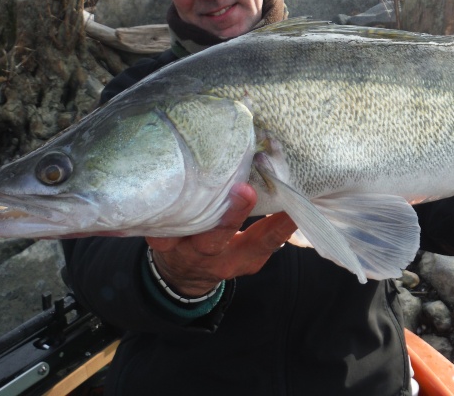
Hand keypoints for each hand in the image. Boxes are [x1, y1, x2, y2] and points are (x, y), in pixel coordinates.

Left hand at [146, 182, 296, 297]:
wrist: (182, 275)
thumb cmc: (225, 251)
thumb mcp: (250, 249)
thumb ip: (268, 229)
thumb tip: (293, 192)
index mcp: (241, 258)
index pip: (265, 242)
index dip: (280, 226)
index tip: (294, 207)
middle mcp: (212, 256)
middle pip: (219, 238)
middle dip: (233, 214)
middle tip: (245, 190)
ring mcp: (182, 249)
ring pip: (187, 228)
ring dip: (196, 205)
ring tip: (206, 180)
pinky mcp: (159, 239)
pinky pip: (159, 222)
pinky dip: (166, 204)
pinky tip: (174, 179)